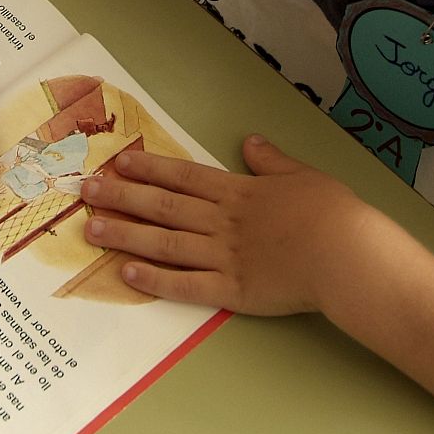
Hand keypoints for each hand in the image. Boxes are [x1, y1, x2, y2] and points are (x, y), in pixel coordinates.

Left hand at [80, 134, 375, 314]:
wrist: (347, 256)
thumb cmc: (333, 214)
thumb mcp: (303, 175)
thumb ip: (272, 161)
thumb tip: (251, 141)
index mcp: (239, 192)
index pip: (183, 176)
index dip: (149, 169)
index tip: (118, 163)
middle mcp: (223, 222)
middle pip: (163, 206)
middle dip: (121, 196)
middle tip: (85, 190)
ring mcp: (223, 257)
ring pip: (164, 243)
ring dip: (126, 234)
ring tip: (93, 228)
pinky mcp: (231, 291)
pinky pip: (185, 285)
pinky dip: (154, 280)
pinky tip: (127, 274)